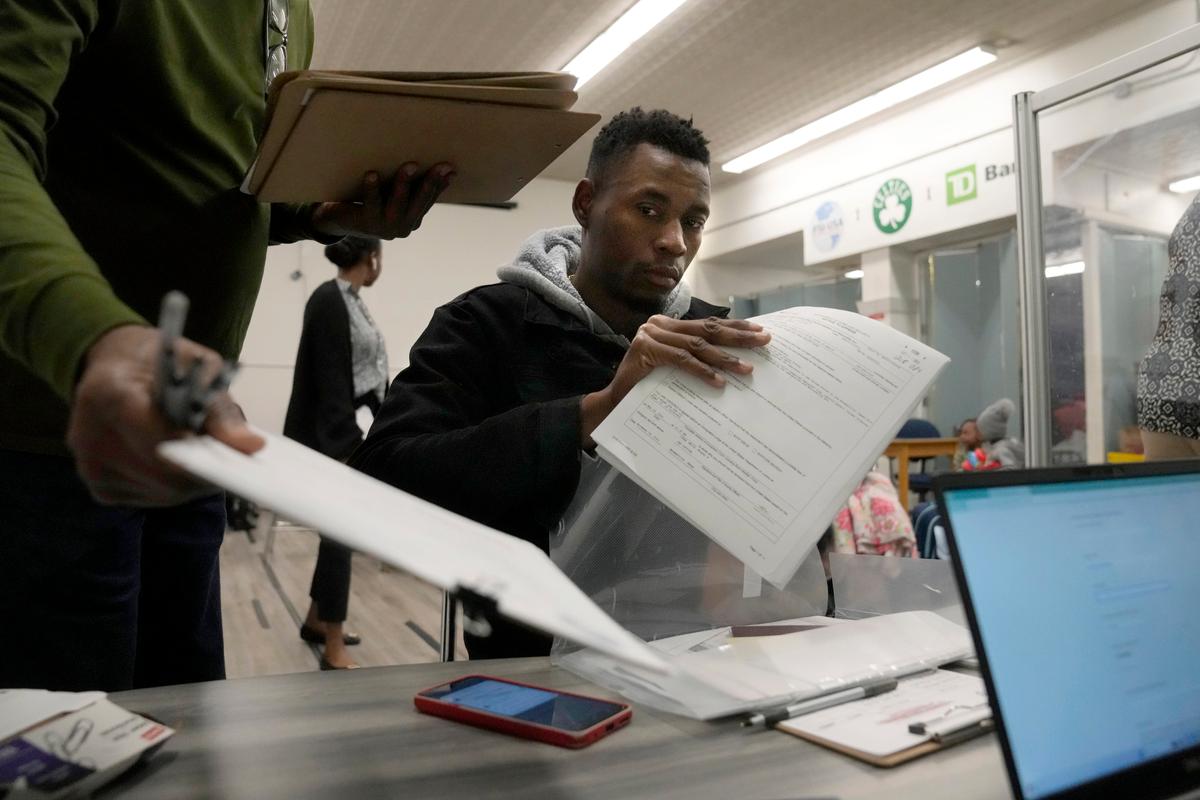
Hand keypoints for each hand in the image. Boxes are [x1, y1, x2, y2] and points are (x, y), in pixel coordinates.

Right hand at [66, 325, 263, 506]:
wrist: (114, 366)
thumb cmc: (159, 362)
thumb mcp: (197, 368)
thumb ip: (221, 410)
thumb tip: (252, 447)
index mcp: (109, 394)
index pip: (160, 440)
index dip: (203, 452)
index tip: (236, 451)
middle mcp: (90, 436)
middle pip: (165, 475)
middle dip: (207, 469)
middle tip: (229, 452)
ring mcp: (92, 467)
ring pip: (164, 493)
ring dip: (194, 479)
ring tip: (201, 450)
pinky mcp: (101, 489)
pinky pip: (153, 498)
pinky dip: (176, 486)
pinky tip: (179, 462)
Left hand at [310, 162, 453, 239]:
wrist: (338, 220)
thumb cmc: (370, 202)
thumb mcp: (394, 195)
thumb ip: (414, 186)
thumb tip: (446, 170)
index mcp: (412, 221)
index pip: (429, 200)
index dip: (440, 184)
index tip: (449, 167)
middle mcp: (402, 228)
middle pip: (418, 203)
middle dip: (429, 183)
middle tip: (438, 166)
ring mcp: (384, 228)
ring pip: (398, 204)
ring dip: (404, 184)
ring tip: (409, 166)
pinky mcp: (366, 224)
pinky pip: (371, 203)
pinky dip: (372, 188)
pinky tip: (372, 174)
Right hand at [580, 315, 770, 445]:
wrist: (615, 402)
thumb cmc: (647, 386)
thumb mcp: (674, 366)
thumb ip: (694, 356)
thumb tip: (735, 357)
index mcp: (667, 325)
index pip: (707, 324)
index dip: (734, 328)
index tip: (759, 331)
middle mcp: (658, 325)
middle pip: (706, 330)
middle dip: (737, 337)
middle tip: (763, 341)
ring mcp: (650, 335)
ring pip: (696, 345)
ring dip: (724, 358)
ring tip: (746, 368)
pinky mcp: (645, 350)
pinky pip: (681, 360)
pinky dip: (702, 371)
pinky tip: (719, 381)